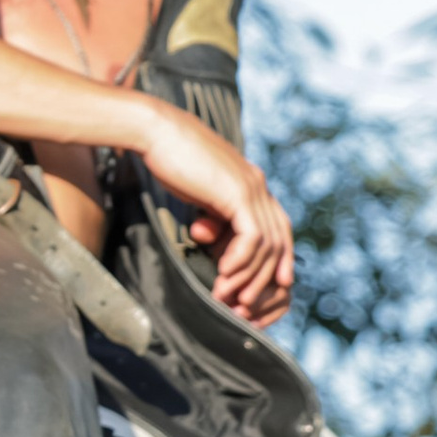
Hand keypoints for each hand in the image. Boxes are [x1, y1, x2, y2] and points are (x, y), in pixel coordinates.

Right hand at [134, 104, 294, 324]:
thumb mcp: (198, 191)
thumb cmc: (169, 158)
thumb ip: (211, 211)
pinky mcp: (238, 193)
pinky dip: (240, 261)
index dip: (278, 258)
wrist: (157, 133)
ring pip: (266, 244)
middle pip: (279, 240)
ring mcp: (252, 188)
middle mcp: (258, 185)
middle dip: (264, 276)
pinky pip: (251, 238)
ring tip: (229, 296)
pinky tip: (223, 274)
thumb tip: (210, 235)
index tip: (269, 286)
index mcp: (251, 183)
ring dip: (249, 275)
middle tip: (244, 303)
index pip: (277, 227)